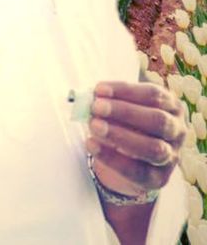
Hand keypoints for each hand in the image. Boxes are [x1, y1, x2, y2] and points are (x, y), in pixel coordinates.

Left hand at [86, 81, 185, 198]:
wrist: (129, 160)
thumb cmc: (126, 124)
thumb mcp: (121, 109)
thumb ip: (110, 102)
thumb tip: (91, 98)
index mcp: (172, 106)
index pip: (153, 94)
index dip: (125, 91)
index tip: (99, 89)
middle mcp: (177, 130)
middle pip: (157, 120)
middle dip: (125, 112)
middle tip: (96, 107)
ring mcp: (171, 156)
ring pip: (153, 148)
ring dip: (120, 135)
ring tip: (94, 126)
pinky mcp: (159, 179)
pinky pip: (138, 171)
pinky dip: (112, 159)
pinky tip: (92, 146)